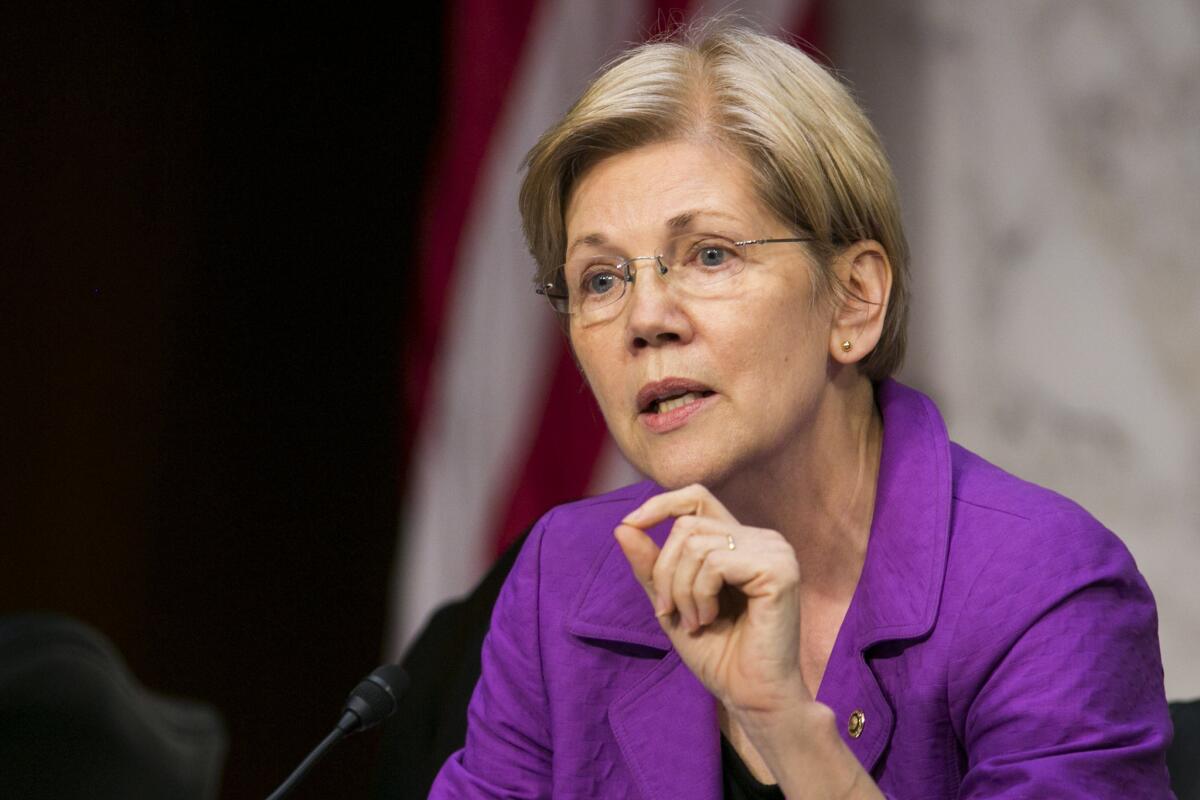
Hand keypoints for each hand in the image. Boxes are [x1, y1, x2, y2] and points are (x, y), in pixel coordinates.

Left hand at [615, 484, 809, 714]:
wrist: (749, 695)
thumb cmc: (717, 654)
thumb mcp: (671, 604)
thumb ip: (651, 566)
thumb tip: (622, 527)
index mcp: (742, 541)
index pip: (696, 497)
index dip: (659, 505)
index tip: (629, 525)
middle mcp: (763, 539)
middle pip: (686, 526)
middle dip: (664, 570)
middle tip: (669, 611)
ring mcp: (775, 551)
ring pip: (696, 544)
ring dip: (681, 589)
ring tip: (694, 622)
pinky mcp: (778, 570)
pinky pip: (714, 563)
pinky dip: (699, 594)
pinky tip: (709, 620)